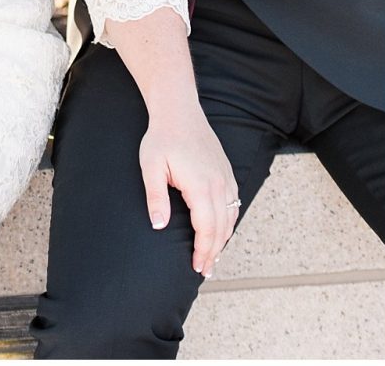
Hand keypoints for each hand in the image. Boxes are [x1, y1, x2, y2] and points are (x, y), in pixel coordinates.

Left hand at [139, 106, 240, 277]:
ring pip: (231, 215)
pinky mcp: (226, 172)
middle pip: (221, 226)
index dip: (203, 250)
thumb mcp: (151, 168)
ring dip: (223, 239)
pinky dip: (230, 221)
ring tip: (214, 257)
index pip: (207, 227)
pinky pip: (234, 202)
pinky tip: (222, 230)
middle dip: (214, 251)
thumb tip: (159, 226)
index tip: (198, 267)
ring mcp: (225, 176)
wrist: (179, 112)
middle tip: (206, 271)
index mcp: (200, 184)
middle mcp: (218, 182)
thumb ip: (156, 198)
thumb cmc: (162, 139)